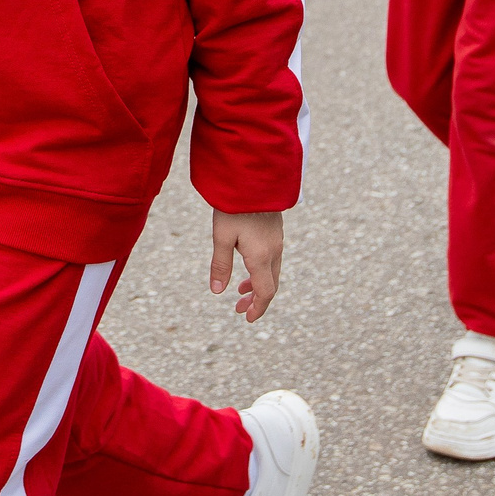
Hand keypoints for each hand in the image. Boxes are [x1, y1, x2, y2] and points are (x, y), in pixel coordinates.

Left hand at [210, 209, 283, 323]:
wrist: (253, 177)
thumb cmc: (234, 206)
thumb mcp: (221, 237)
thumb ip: (220, 265)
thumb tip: (217, 291)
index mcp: (261, 256)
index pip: (265, 292)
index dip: (257, 308)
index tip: (246, 318)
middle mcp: (274, 251)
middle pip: (270, 284)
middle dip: (256, 299)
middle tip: (238, 309)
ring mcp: (277, 240)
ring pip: (271, 271)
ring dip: (257, 284)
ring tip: (239, 290)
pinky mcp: (275, 231)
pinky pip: (272, 259)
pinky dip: (260, 270)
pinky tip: (247, 266)